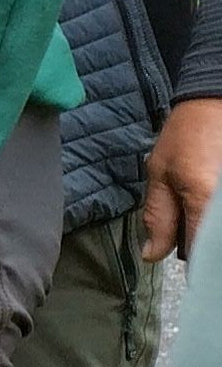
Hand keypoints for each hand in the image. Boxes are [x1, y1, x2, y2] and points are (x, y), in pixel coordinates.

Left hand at [143, 97, 221, 261]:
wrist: (215, 102)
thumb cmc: (186, 135)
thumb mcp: (160, 174)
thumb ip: (158, 218)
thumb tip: (152, 255)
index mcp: (204, 202)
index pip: (199, 255)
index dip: (191, 264)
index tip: (185, 264)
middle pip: (212, 246)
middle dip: (201, 244)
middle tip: (190, 226)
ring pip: (217, 234)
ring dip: (208, 230)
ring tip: (196, 206)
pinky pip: (220, 219)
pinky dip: (213, 219)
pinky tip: (206, 206)